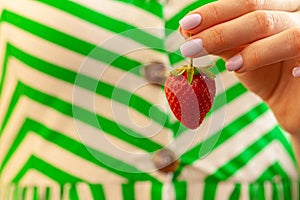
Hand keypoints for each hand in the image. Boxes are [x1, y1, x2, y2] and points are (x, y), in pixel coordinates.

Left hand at [179, 0, 299, 134]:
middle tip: (190, 47)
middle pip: (259, 14)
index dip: (215, 12)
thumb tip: (187, 30)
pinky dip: (281, 61)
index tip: (186, 25)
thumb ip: (219, 41)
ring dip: (251, 50)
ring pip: (284, 33)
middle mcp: (296, 14)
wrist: (293, 100)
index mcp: (276, 7)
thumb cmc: (266, 72)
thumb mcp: (239, 54)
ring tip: (228, 66)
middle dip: (221, 31)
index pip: (246, 1)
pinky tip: (262, 71)